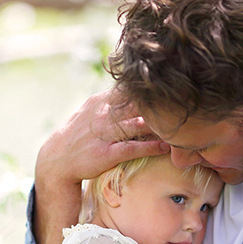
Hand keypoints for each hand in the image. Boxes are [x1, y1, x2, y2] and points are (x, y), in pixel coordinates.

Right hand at [33, 90, 169, 243]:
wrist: (56, 161)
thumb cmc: (79, 135)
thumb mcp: (92, 110)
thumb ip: (112, 100)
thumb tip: (134, 88)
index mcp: (100, 101)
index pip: (129, 88)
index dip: (152, 86)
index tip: (175, 82)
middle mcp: (102, 114)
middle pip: (137, 103)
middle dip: (160, 101)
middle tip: (186, 98)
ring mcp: (104, 134)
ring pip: (137, 124)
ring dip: (159, 123)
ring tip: (182, 121)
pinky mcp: (106, 153)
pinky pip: (132, 147)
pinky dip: (151, 146)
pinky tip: (167, 146)